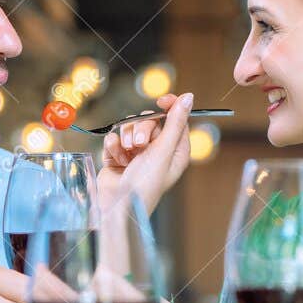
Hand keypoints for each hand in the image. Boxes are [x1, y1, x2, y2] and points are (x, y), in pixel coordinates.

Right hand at [98, 91, 193, 214]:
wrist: (116, 206)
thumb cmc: (145, 184)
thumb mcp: (164, 151)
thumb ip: (175, 122)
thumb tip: (189, 97)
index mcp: (176, 151)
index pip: (176, 119)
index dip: (170, 107)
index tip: (161, 100)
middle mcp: (158, 151)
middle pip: (151, 121)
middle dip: (142, 129)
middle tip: (139, 145)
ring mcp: (137, 154)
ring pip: (131, 127)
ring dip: (126, 138)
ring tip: (126, 154)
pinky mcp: (118, 156)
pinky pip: (116, 138)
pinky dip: (114, 145)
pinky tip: (116, 158)